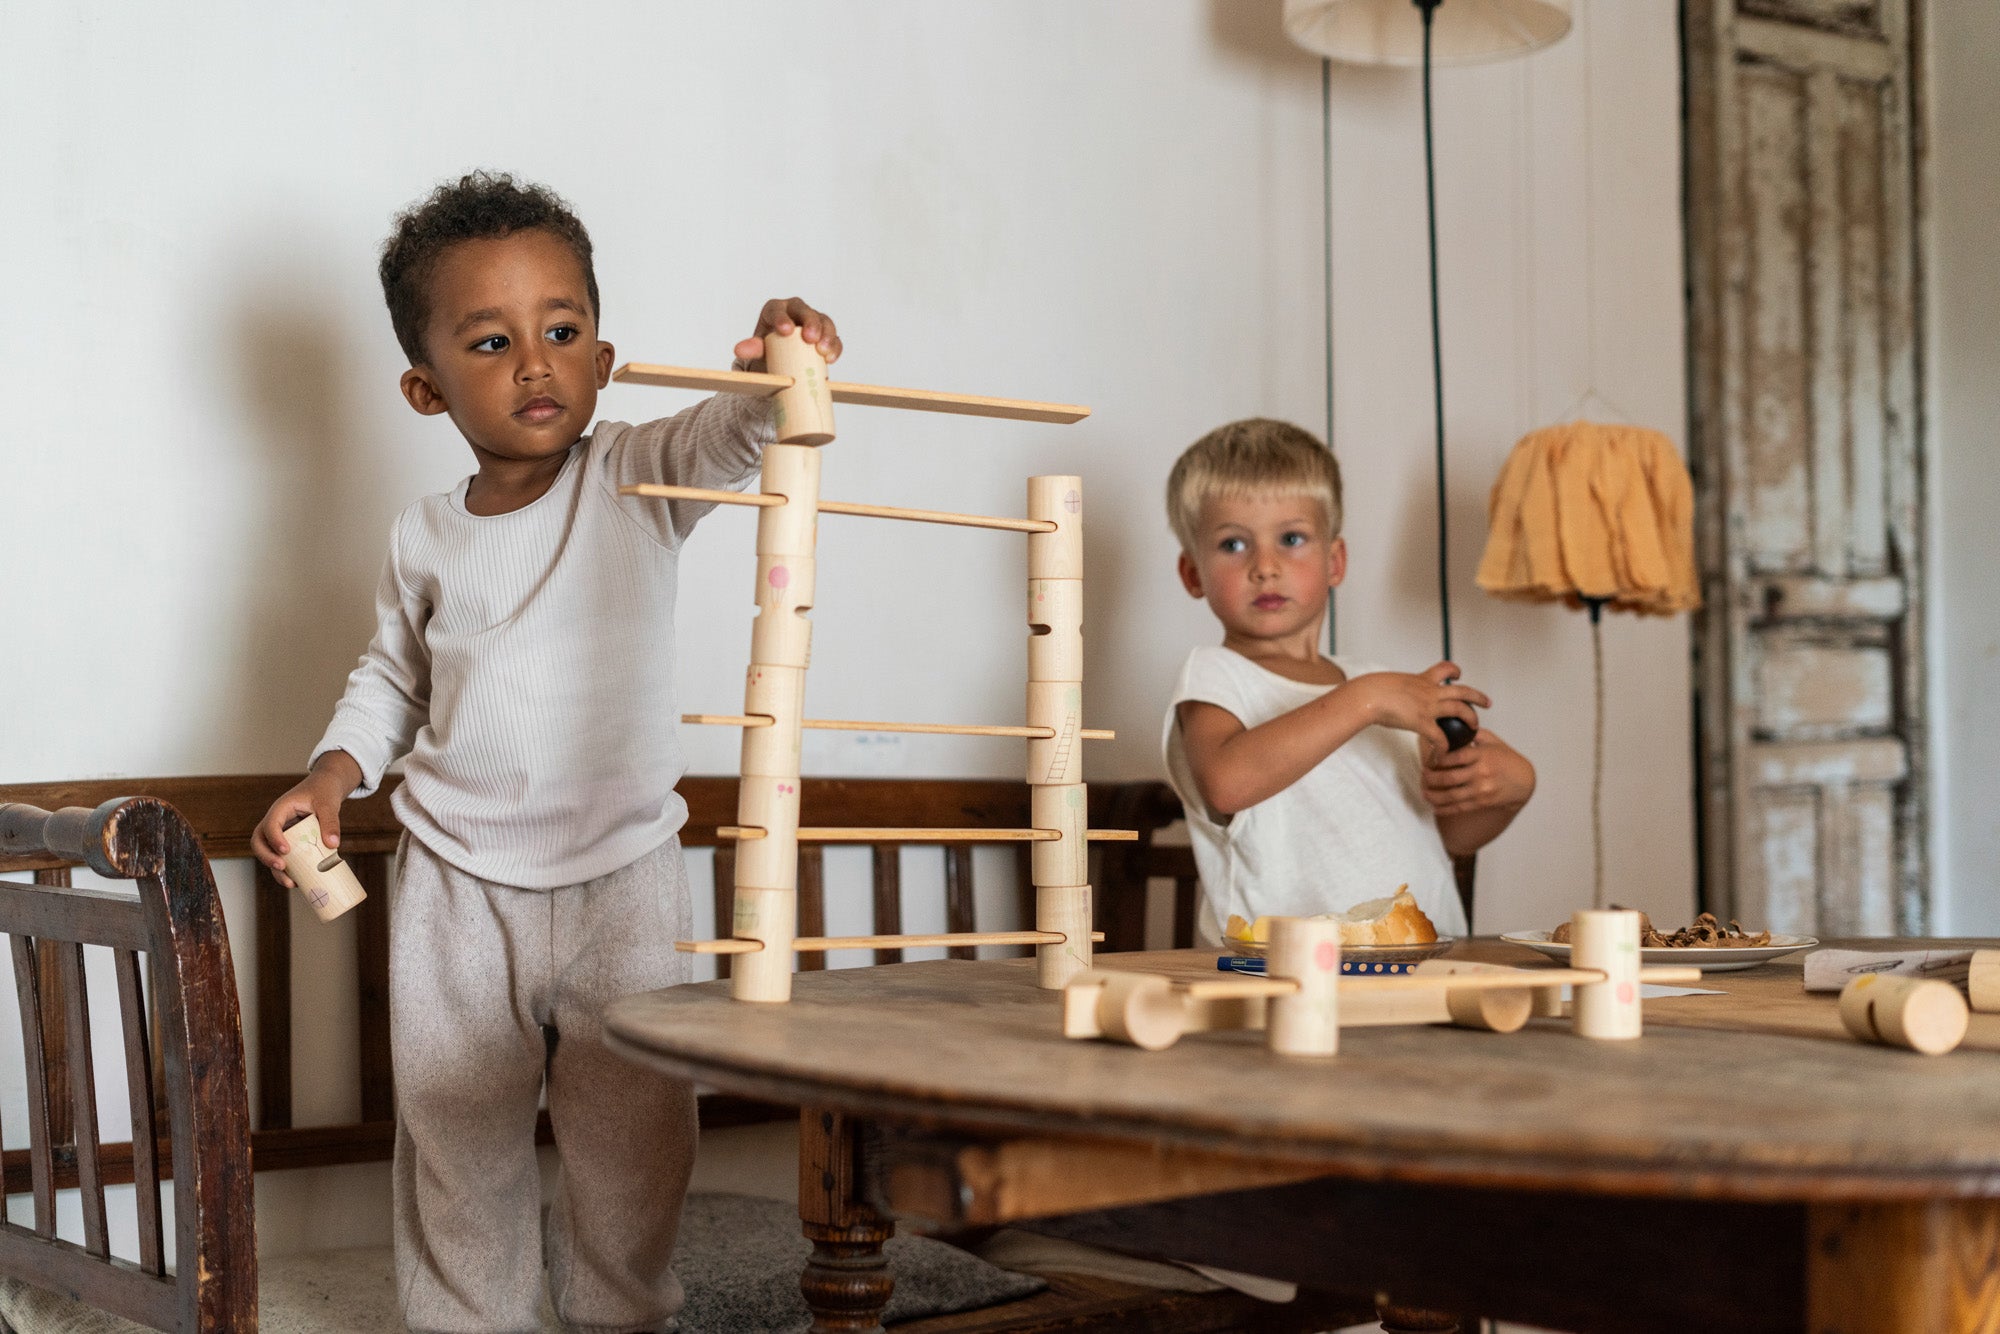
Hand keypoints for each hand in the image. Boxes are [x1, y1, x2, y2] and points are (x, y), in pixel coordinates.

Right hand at [250, 753, 359, 889]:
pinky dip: (286, 871)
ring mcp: (280, 833)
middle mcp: (276, 822)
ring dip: (274, 870)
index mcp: (281, 809)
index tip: (286, 850)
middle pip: (259, 841)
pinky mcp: (288, 842)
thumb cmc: (324, 792)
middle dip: (266, 857)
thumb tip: (333, 845)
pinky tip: (298, 882)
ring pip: (267, 853)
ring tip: (291, 883)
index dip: (274, 838)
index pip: (270, 824)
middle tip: (282, 867)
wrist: (325, 788)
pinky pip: (281, 858)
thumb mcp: (328, 803)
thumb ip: (331, 821)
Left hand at [734, 297, 840, 370]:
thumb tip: (739, 349)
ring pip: (824, 321)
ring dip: (826, 335)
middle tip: (810, 338)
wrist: (781, 365)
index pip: (777, 309)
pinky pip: (834, 338)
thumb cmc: (768, 353)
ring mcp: (813, 322)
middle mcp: (795, 312)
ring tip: (823, 350)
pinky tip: (830, 358)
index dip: (782, 318)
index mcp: (775, 310)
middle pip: (804, 311)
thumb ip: (752, 348)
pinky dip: (834, 347)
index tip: (786, 331)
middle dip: (810, 323)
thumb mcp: (759, 351)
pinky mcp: (826, 336)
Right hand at [1347, 662, 1488, 762]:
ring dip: (1471, 718)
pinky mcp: (1422, 722)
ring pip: (1460, 709)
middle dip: (1476, 696)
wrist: (1368, 695)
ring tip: (1476, 727)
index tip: (1459, 674)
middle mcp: (1430, 691)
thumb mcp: (1388, 683)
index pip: (1444, 670)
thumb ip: (1397, 689)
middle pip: (1462, 690)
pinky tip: (1445, 753)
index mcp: (1422, 679)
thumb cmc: (1371, 690)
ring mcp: (1429, 706)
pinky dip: (1444, 747)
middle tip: (1487, 703)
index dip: (1454, 671)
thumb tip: (1389, 692)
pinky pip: (1440, 737)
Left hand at [1423, 730, 1535, 816]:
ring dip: (1433, 795)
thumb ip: (1473, 734)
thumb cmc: (1506, 759)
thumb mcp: (1493, 741)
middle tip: (1423, 775)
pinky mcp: (1482, 802)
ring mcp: (1481, 789)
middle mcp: (1481, 772)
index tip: (1429, 759)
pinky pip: (1459, 807)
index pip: (1454, 756)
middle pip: (1448, 778)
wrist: (1524, 781)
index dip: (1436, 758)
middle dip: (1430, 778)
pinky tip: (1434, 806)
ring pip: (1451, 795)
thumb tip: (1452, 727)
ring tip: (1424, 792)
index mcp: (1482, 754)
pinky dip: (1444, 809)